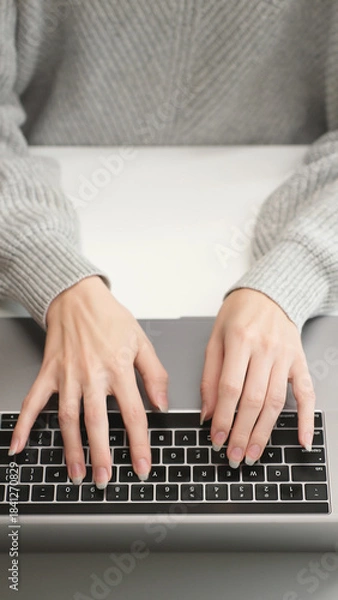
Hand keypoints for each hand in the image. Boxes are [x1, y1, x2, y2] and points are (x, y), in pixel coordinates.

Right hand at [9, 276, 167, 486]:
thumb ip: (155, 374)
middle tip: (104, 480)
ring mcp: (67, 375)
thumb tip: (162, 404)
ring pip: (67, 418)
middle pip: (97, 422)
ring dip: (70, 448)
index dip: (138, 444)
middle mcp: (92, 375)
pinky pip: (34, 401)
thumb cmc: (110, 318)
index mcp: (118, 368)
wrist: (78, 296)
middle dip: (101, 454)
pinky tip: (19, 445)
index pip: (132, 413)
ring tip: (76, 473)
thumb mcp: (142, 342)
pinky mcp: (49, 373)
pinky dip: (25, 424)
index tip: (142, 467)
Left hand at [200, 288, 314, 467]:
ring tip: (253, 452)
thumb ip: (210, 375)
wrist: (269, 293)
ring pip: (276, 402)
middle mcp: (265, 350)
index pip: (230, 388)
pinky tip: (302, 439)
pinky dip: (305, 418)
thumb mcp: (215, 338)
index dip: (223, 417)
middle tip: (234, 455)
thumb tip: (207, 412)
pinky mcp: (300, 361)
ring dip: (264, 432)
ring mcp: (285, 357)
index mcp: (239, 341)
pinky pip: (307, 393)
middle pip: (253, 400)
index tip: (216, 438)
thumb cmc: (239, 314)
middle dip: (242, 432)